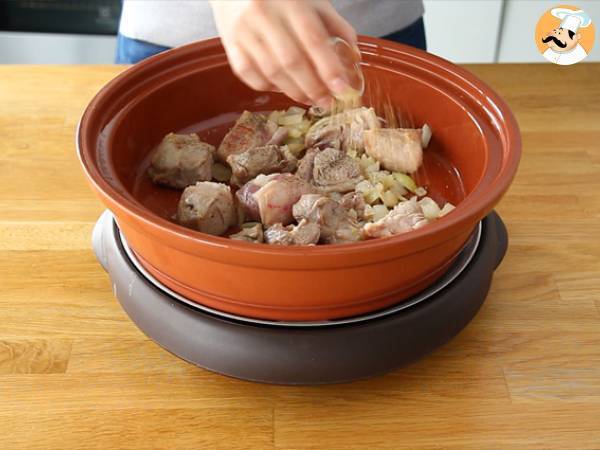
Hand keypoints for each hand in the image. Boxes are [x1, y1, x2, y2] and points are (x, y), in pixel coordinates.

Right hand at [210, 0, 357, 106]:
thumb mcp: (311, 0)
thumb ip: (334, 24)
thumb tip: (354, 57)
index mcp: (290, 1)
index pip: (313, 39)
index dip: (328, 67)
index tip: (341, 88)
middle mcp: (264, 15)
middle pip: (291, 61)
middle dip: (312, 87)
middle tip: (326, 101)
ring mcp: (243, 31)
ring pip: (271, 72)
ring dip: (293, 91)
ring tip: (309, 99)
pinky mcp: (229, 45)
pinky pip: (250, 75)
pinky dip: (269, 86)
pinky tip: (282, 87)